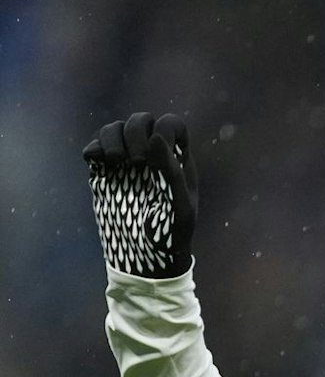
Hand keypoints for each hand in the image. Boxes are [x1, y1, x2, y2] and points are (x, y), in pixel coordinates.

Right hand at [84, 111, 199, 277]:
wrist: (146, 256)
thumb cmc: (171, 234)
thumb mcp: (180, 206)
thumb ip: (171, 171)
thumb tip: (155, 137)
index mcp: (177, 160)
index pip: (171, 124)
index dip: (163, 128)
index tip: (156, 154)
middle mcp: (153, 156)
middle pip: (141, 120)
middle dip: (134, 131)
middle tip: (135, 162)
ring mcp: (127, 163)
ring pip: (115, 129)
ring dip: (111, 137)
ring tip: (116, 162)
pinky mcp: (105, 173)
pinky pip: (95, 147)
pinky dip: (94, 148)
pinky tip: (96, 162)